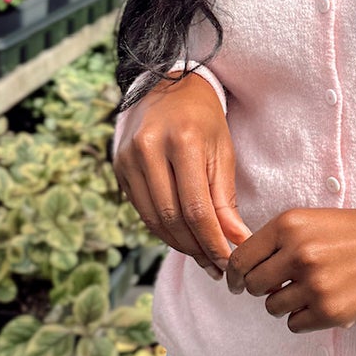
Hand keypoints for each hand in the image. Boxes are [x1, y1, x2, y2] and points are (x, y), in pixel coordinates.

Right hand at [111, 73, 251, 277]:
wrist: (168, 88)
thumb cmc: (204, 120)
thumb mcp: (223, 152)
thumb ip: (226, 199)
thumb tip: (237, 242)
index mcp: (182, 141)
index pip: (196, 208)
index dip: (212, 242)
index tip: (229, 262)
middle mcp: (149, 148)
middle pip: (172, 218)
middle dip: (197, 249)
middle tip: (217, 267)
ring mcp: (128, 158)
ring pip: (153, 219)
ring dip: (180, 245)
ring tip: (203, 257)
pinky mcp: (118, 167)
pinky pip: (142, 210)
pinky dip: (163, 229)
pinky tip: (182, 238)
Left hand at [225, 206, 355, 334]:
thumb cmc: (350, 234)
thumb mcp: (309, 221)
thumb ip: (274, 240)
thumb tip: (241, 270)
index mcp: (288, 225)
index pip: (240, 259)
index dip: (234, 275)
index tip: (237, 283)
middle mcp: (299, 253)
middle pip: (253, 286)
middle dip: (262, 289)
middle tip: (280, 286)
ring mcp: (315, 284)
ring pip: (272, 307)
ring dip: (284, 303)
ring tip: (308, 291)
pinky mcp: (330, 311)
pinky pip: (294, 324)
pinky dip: (303, 318)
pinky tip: (321, 303)